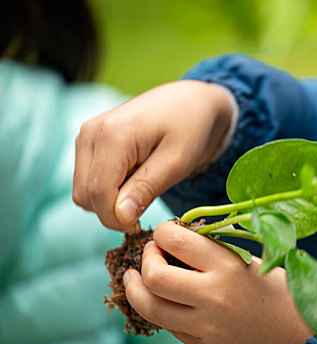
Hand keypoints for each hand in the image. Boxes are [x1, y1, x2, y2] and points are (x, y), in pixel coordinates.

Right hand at [73, 81, 232, 231]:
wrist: (189, 102)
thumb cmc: (189, 129)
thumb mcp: (176, 163)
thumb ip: (146, 189)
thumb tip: (120, 218)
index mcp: (112, 136)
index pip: (98, 194)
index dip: (117, 219)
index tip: (141, 224)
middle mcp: (90, 134)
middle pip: (85, 195)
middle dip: (112, 211)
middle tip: (145, 205)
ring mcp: (86, 136)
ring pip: (82, 191)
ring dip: (109, 201)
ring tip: (142, 186)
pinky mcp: (88, 141)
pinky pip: (87, 180)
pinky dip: (107, 189)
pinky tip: (133, 178)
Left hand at [123, 221, 312, 343]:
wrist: (297, 331)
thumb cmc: (275, 288)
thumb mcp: (247, 258)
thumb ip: (211, 249)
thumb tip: (174, 238)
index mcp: (227, 267)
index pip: (175, 241)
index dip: (162, 231)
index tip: (165, 232)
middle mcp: (212, 296)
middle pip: (154, 276)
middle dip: (145, 258)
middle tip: (151, 253)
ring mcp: (205, 326)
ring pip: (150, 306)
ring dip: (135, 287)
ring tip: (135, 277)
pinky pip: (166, 325)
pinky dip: (155, 307)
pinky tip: (158, 297)